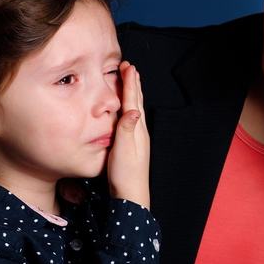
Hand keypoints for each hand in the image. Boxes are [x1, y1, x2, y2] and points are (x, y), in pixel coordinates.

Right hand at [107, 61, 149, 208]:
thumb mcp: (123, 151)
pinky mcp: (132, 144)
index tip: (128, 67)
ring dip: (132, 93)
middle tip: (129, 67)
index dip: (130, 83)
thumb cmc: (125, 176)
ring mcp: (137, 138)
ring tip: (130, 81)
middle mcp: (139, 131)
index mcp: (137, 130)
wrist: (131, 196)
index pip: (132, 101)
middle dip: (133, 83)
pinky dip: (128, 106)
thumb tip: (133, 110)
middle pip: (136, 102)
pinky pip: (130, 118)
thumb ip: (126, 130)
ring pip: (134, 109)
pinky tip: (127, 109)